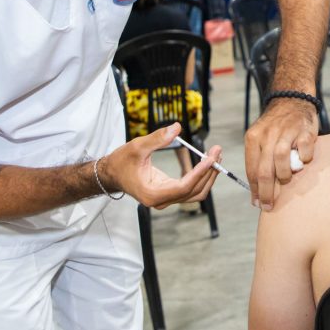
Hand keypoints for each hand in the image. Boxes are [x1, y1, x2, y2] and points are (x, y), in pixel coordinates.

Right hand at [101, 123, 219, 208]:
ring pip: (196, 193)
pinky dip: (201, 176)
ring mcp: (166, 200)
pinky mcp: (169, 194)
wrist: (111, 173)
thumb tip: (177, 128)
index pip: (184, 187)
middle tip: (217, 152)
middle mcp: (161, 201)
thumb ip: (157, 138)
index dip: (200, 173)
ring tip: (216, 156)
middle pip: (194, 192)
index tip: (211, 158)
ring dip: (208, 175)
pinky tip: (207, 161)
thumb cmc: (121, 162)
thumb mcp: (137, 147)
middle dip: (209, 172)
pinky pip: (191, 189)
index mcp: (152, 194)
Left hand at [245, 97, 318, 209]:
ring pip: (281, 161)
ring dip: (284, 175)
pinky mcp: (304, 131)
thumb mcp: (261, 138)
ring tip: (287, 178)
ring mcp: (286, 132)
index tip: (257, 204)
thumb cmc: (276, 127)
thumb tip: (257, 190)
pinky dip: (303, 160)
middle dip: (266, 192)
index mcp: (253, 137)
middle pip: (264, 170)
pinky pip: (303, 153)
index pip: (251, 169)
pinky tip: (302, 160)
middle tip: (269, 205)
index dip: (254, 190)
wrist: (291, 100)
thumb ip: (259, 159)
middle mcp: (267, 134)